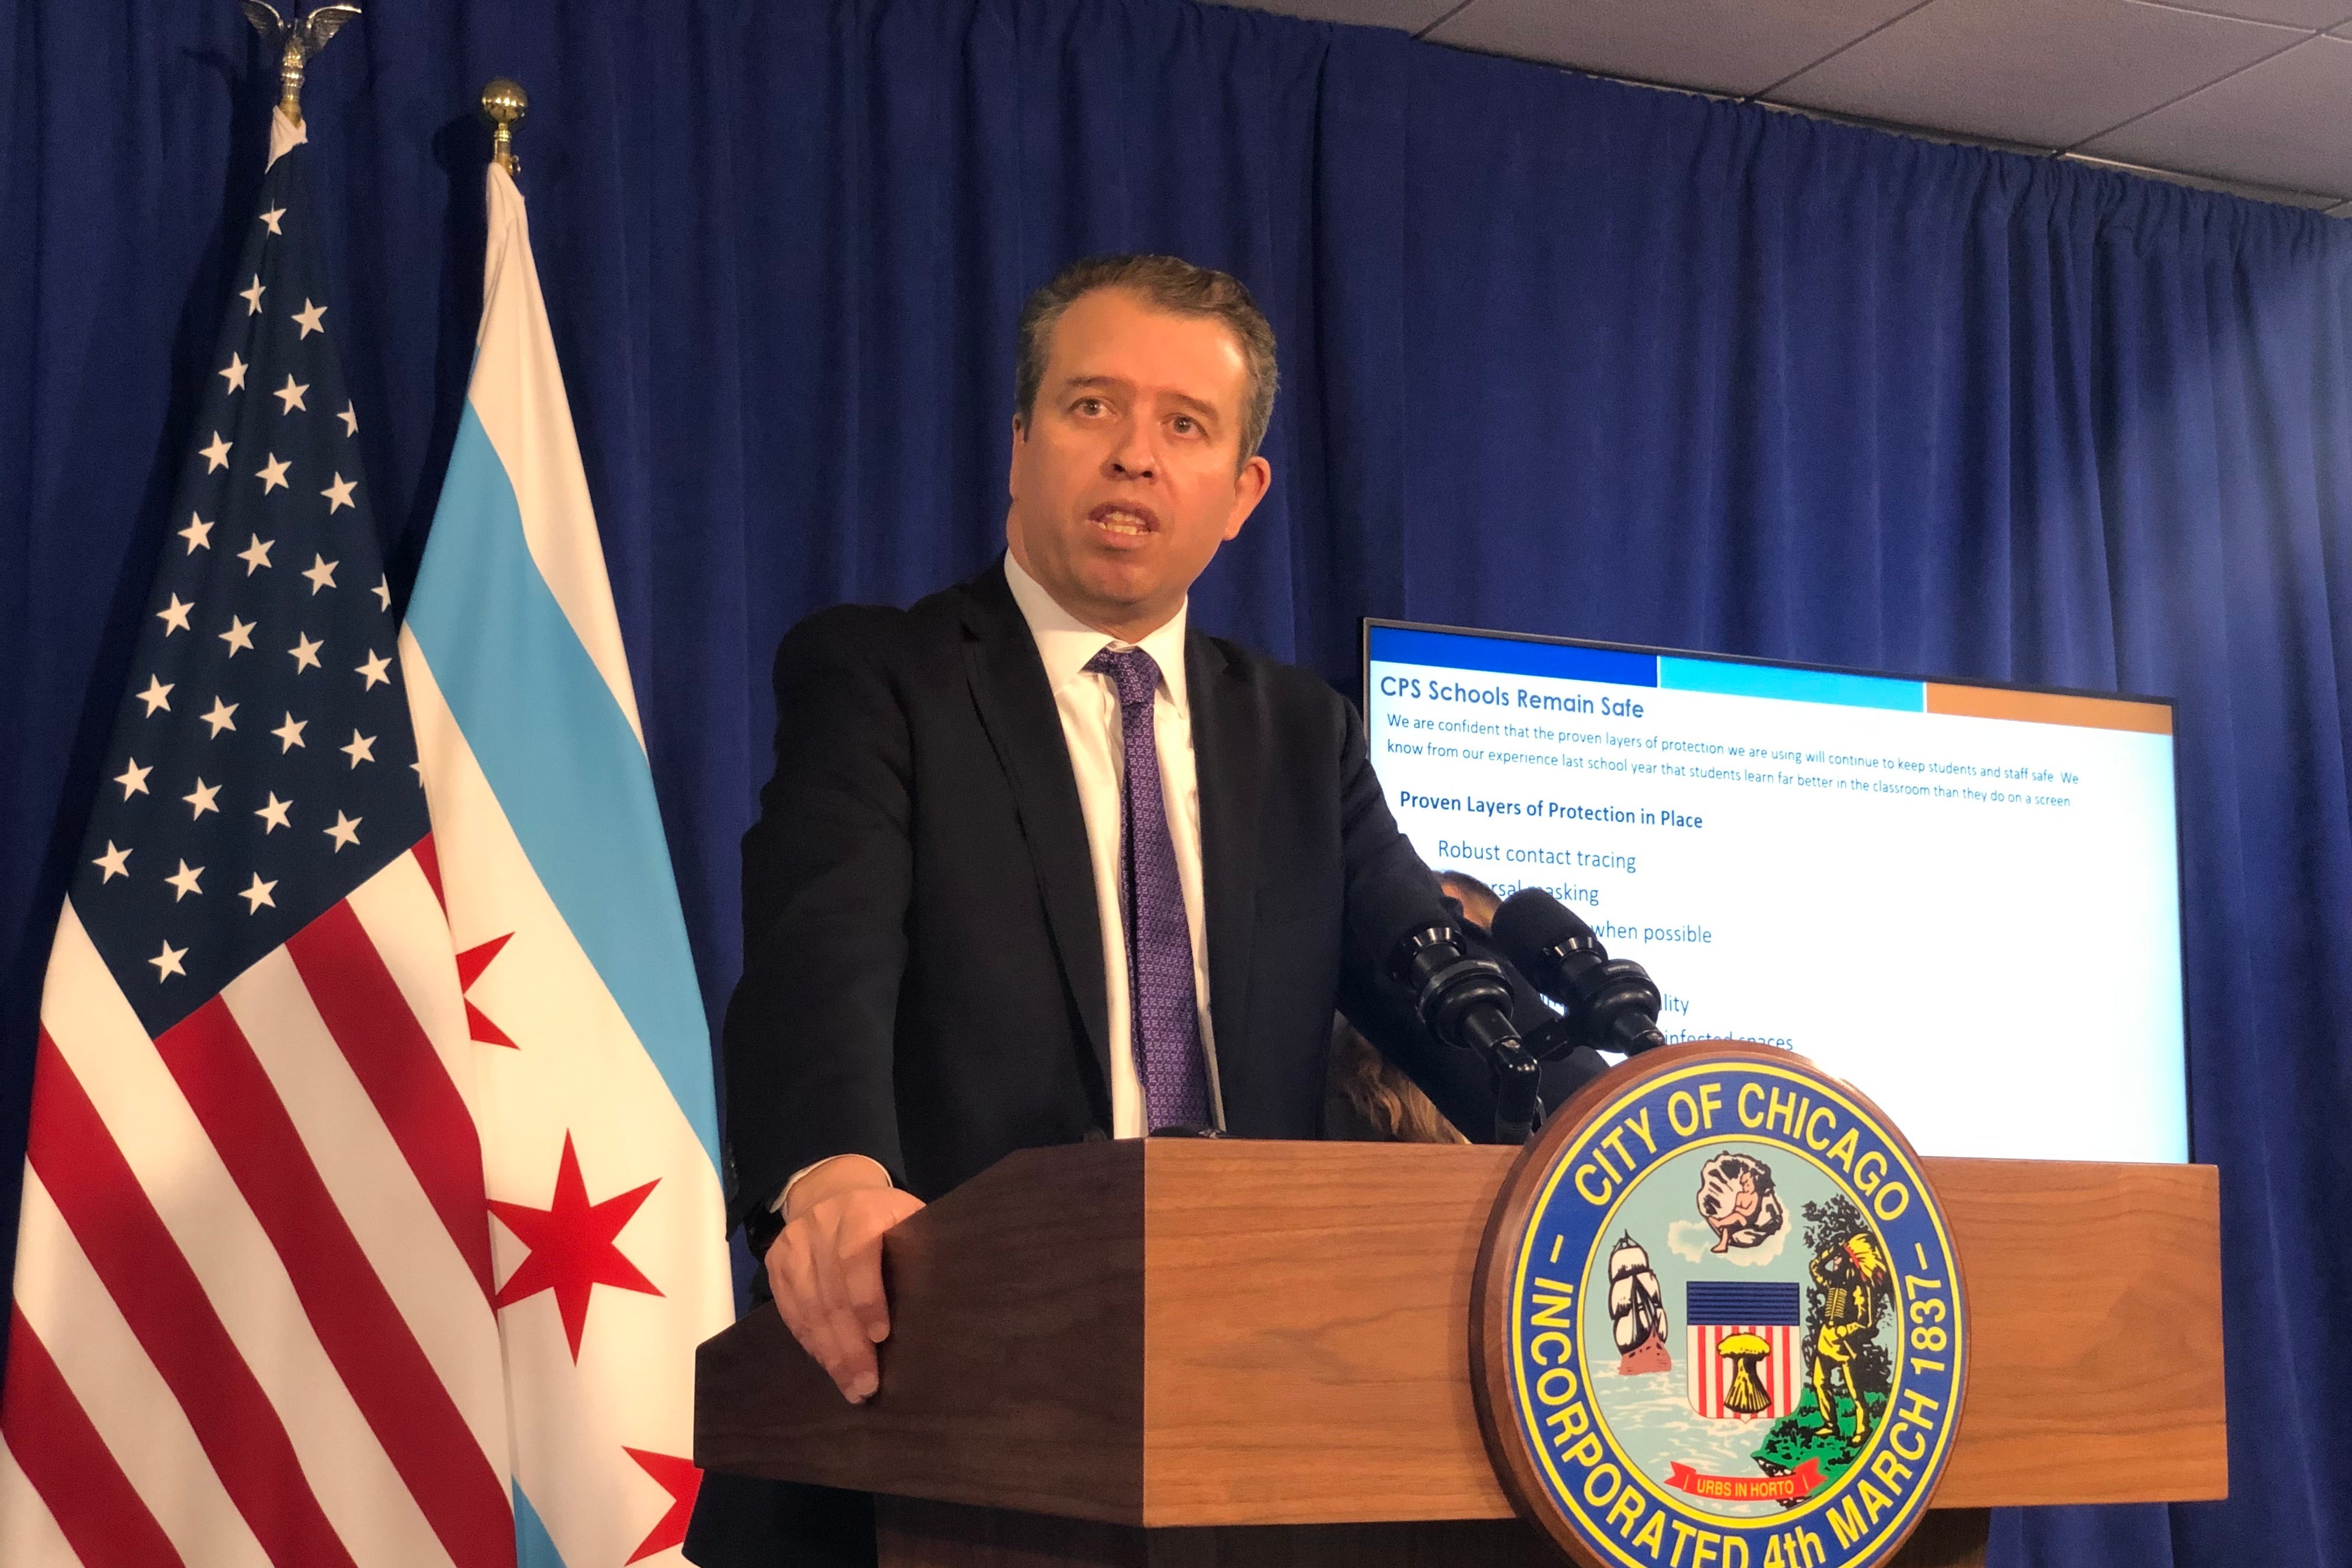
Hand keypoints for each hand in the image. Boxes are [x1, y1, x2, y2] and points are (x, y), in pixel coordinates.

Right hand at [766, 1159, 924, 1402]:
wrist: (833, 1191)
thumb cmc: (886, 1217)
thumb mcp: (909, 1219)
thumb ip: (920, 1251)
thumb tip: (946, 1303)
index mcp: (862, 1211)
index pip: (857, 1255)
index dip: (867, 1297)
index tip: (881, 1335)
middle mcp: (821, 1225)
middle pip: (831, 1293)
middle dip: (849, 1345)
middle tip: (867, 1384)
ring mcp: (794, 1245)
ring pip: (809, 1308)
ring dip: (830, 1353)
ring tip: (851, 1387)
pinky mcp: (776, 1264)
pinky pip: (791, 1312)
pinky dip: (811, 1342)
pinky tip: (829, 1365)